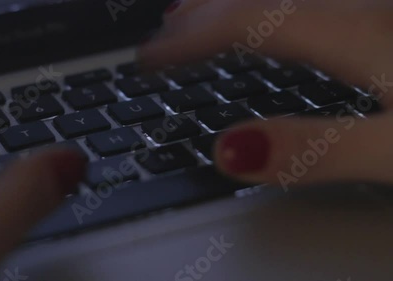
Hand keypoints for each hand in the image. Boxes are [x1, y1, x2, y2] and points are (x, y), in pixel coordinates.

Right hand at [139, 0, 392, 187]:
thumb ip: (319, 150)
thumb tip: (231, 151)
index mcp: (361, 34)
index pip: (247, 24)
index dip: (188, 41)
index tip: (146, 61)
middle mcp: (367, 10)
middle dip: (200, 17)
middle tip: (160, 39)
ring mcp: (378, 12)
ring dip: (233, 6)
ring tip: (197, 17)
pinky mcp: (385, 25)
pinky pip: (311, 5)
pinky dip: (272, 10)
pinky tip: (276, 24)